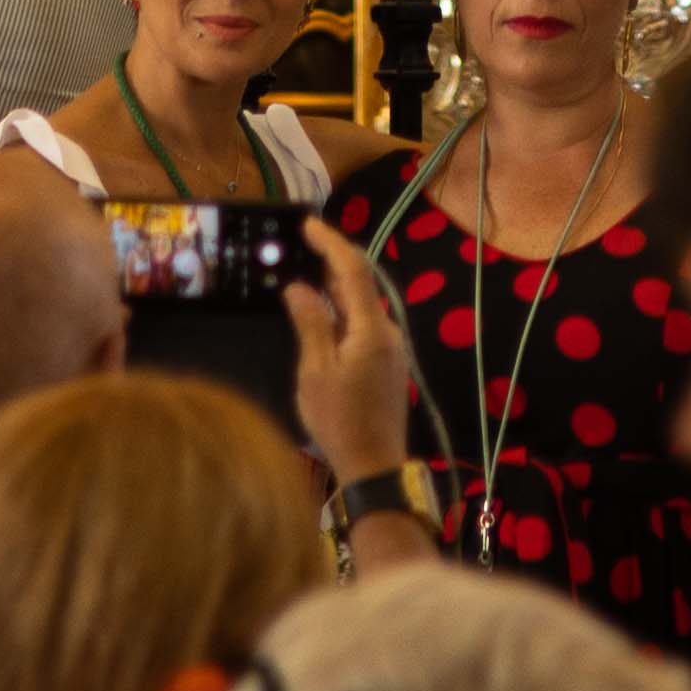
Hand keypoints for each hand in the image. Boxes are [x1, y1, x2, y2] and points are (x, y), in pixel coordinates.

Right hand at [283, 216, 416, 484]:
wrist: (376, 466)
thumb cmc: (341, 421)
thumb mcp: (316, 373)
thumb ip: (311, 324)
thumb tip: (298, 286)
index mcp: (371, 329)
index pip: (352, 270)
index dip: (330, 242)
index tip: (307, 224)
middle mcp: (388, 331)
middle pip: (360, 283)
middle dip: (332, 259)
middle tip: (302, 244)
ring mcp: (391, 347)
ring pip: (362, 304)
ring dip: (336, 285)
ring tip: (306, 271)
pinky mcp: (388, 363)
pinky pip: (364, 322)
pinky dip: (342, 309)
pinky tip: (323, 313)